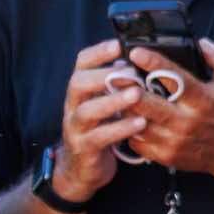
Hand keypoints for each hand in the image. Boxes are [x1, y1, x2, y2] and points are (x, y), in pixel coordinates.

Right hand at [54, 39, 144, 200]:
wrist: (82, 169)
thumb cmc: (102, 129)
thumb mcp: (107, 102)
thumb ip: (117, 84)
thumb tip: (137, 60)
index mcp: (82, 91)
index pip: (81, 64)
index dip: (98, 52)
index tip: (118, 45)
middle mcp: (74, 106)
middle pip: (77, 83)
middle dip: (103, 75)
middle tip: (132, 73)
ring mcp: (76, 128)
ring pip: (87, 111)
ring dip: (113, 101)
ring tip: (137, 94)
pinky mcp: (84, 149)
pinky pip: (98, 138)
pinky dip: (119, 129)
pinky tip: (139, 123)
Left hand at [126, 39, 213, 175]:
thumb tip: (202, 44)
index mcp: (204, 101)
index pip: (176, 80)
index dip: (155, 63)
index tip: (136, 52)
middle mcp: (187, 122)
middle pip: (148, 104)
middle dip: (128, 88)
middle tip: (114, 73)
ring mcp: (174, 141)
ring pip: (137, 123)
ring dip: (124, 108)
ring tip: (115, 93)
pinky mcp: (165, 155)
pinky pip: (137, 141)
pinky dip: (128, 127)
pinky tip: (127, 115)